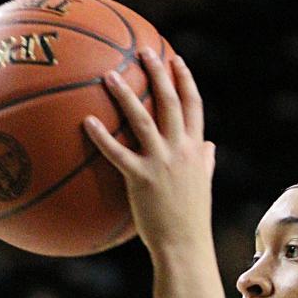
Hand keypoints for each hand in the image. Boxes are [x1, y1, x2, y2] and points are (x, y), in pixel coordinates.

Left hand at [82, 49, 214, 253]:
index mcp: (196, 150)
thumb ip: (206, 162)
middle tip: (144, 51)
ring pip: (143, 119)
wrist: (185, 246)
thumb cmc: (191, 220)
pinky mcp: (141, 179)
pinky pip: (117, 152)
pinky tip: (86, 121)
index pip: (194, 106)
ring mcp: (161, 163)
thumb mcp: (203, 186)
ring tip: (109, 75)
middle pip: (171, 102)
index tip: (175, 60)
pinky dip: (102, 136)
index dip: (185, 81)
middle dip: (158, 73)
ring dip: (126, 94)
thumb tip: (211, 146)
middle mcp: (181, 151)